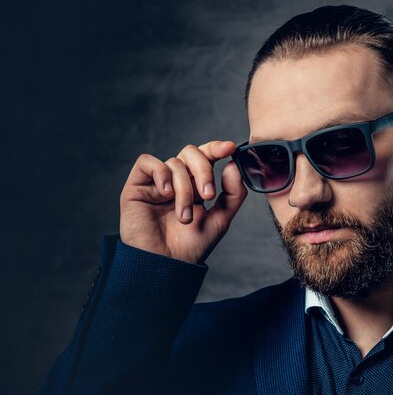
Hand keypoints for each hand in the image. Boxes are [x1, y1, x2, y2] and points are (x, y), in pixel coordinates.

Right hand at [119, 141, 246, 263]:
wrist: (166, 265)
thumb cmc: (191, 246)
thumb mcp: (221, 219)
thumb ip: (233, 193)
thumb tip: (234, 164)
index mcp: (195, 184)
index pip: (206, 156)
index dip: (216, 148)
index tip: (229, 148)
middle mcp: (176, 180)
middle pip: (191, 153)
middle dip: (203, 171)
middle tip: (208, 195)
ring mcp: (156, 183)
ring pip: (174, 163)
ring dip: (184, 188)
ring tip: (184, 215)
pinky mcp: (137, 186)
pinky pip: (147, 162)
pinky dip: (161, 173)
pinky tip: (166, 193)